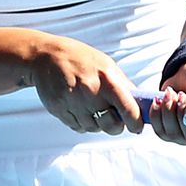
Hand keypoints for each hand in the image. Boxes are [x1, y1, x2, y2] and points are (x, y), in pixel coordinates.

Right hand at [31, 36, 145, 134]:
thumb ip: (123, 85)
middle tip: (113, 117)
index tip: (137, 126)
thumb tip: (140, 103)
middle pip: (111, 126)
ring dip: (96, 123)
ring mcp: (74, 103)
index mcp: (107, 80)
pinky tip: (79, 107)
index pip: (129, 110)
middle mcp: (91, 92)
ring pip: (94, 128)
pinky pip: (78, 127)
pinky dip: (82, 122)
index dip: (136, 123)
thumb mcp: (106, 65)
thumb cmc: (79, 58)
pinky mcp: (60, 110)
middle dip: (115, 125)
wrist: (45, 57)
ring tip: (91, 106)